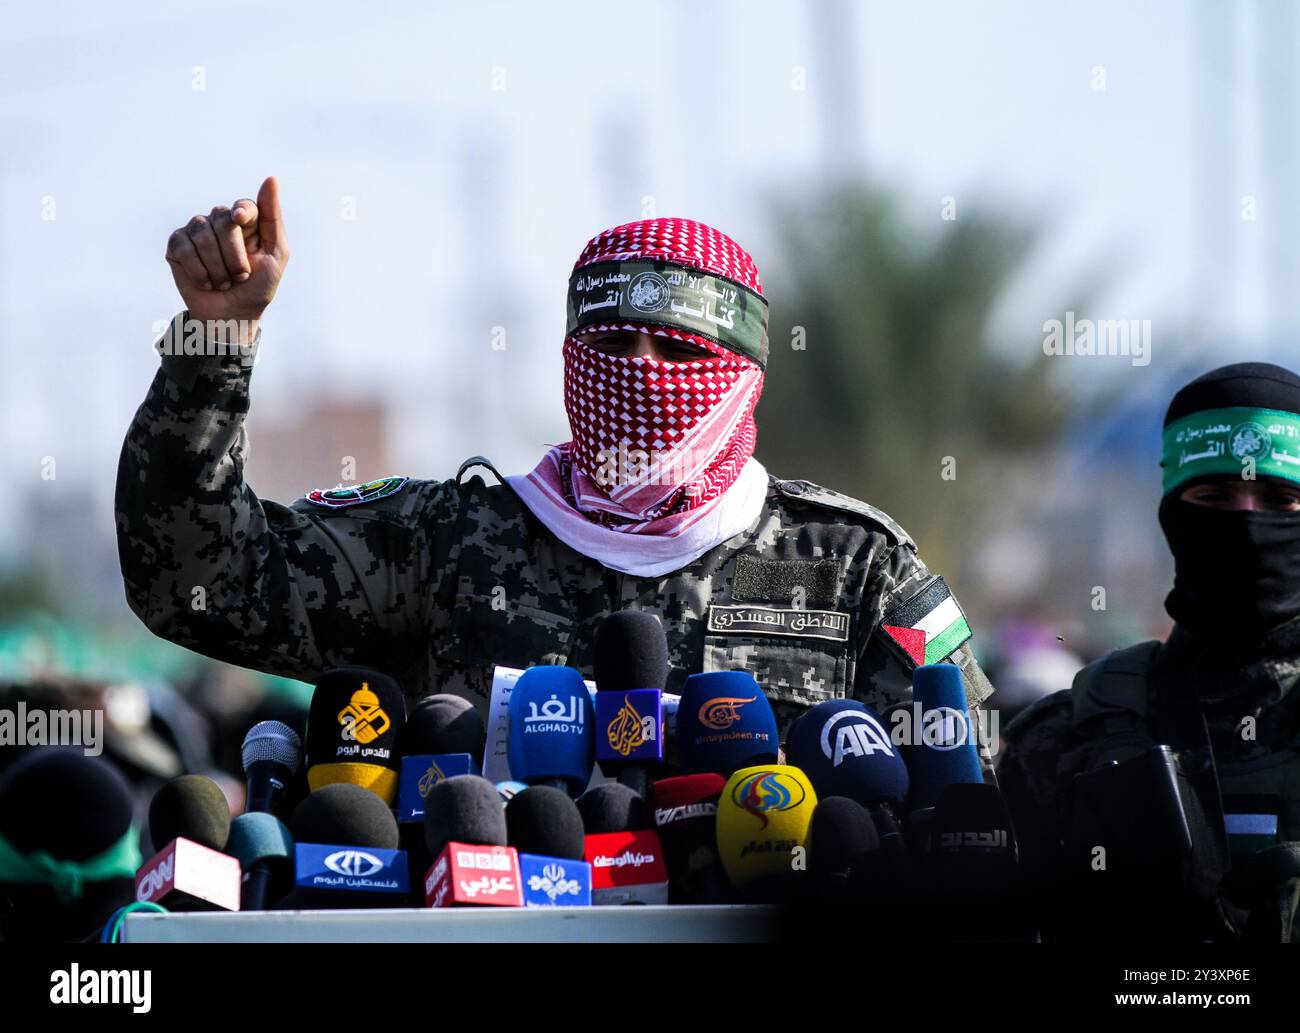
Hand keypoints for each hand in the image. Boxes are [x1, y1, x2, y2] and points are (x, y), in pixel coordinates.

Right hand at [164, 176, 289, 329]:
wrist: (232, 315)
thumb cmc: (258, 286)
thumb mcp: (276, 254)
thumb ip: (272, 217)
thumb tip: (271, 178)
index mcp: (245, 221)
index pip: (243, 206)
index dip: (242, 213)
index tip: (240, 220)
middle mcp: (219, 221)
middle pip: (222, 220)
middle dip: (234, 256)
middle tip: (241, 277)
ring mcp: (196, 231)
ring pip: (202, 234)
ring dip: (217, 267)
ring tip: (224, 282)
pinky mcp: (176, 245)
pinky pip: (183, 247)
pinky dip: (198, 270)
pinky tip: (206, 282)